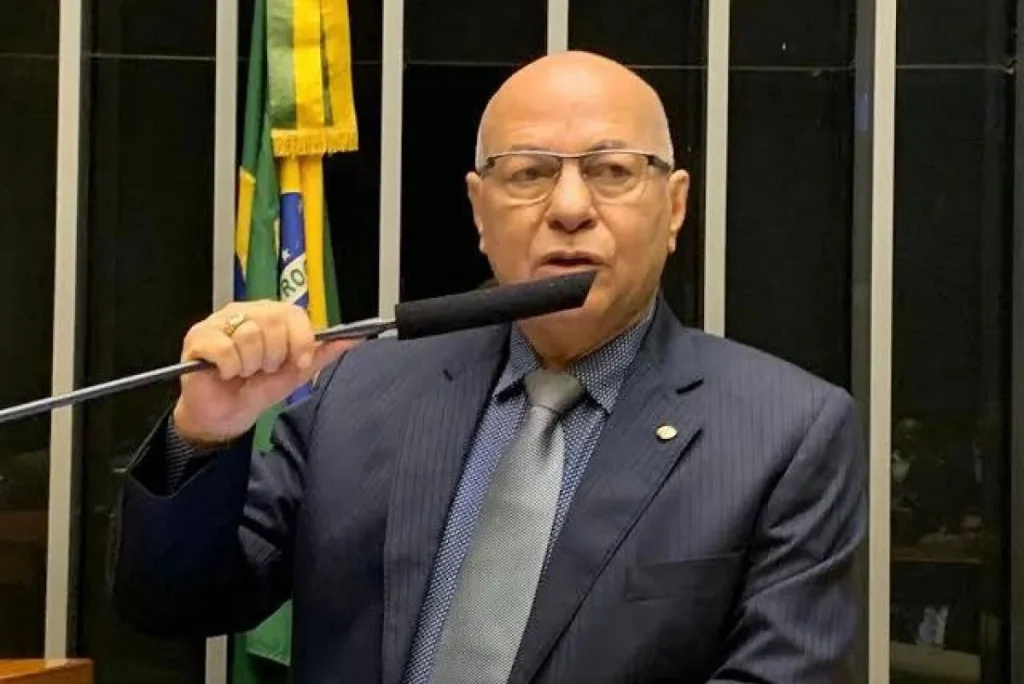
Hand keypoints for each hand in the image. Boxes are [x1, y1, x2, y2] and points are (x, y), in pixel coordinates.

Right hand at [172, 301, 358, 444]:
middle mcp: (245, 312)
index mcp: (270, 316)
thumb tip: (354, 339)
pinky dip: (229, 368)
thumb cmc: (257, 389)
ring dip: (250, 364)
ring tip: (243, 372)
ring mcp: (219, 322)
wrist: (227, 416)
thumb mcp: (296, 373)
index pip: (293, 313)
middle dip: (274, 356)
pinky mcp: (198, 337)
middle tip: (263, 369)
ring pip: (249, 336)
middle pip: (272, 321)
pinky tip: (225, 374)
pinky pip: (225, 348)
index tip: (299, 363)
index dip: (300, 340)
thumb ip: (322, 354)